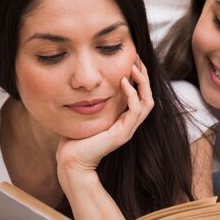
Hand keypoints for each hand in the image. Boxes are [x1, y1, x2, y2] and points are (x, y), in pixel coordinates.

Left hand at [56, 60, 153, 184]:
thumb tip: (84, 84)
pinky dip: (132, 94)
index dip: (138, 77)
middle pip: (148, 96)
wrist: (71, 161)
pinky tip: (123, 82)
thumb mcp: (85, 113)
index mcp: (122, 120)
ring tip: (133, 67)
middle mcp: (129, 124)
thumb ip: (90, 101)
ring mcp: (128, 130)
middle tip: (136, 58)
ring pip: (147, 102)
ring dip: (142, 83)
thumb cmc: (74, 140)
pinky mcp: (123, 134)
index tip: (131, 59)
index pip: (140, 95)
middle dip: (144, 76)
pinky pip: (136, 110)